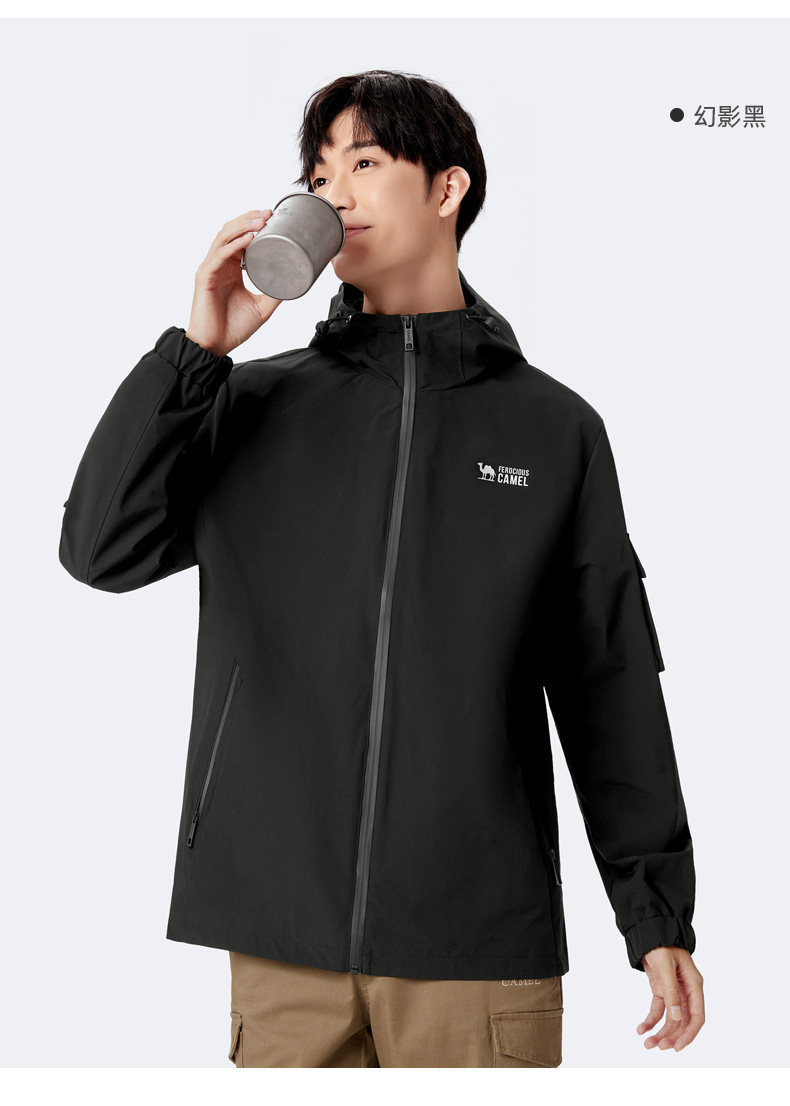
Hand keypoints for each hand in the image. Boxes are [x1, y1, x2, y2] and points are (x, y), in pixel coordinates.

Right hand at [185, 208, 283, 357]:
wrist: (215, 347)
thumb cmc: (233, 327)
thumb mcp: (261, 307)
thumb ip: (275, 293)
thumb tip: (295, 283)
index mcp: (230, 268)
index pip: (239, 237)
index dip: (253, 224)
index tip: (272, 217)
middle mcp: (219, 264)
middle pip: (231, 231)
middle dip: (249, 218)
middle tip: (269, 212)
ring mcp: (210, 269)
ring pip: (224, 238)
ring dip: (243, 226)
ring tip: (261, 220)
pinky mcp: (205, 277)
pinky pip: (219, 255)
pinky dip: (233, 244)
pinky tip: (247, 238)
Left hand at [636, 946, 704, 1051]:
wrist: (649, 931)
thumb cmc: (661, 944)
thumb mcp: (665, 966)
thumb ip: (671, 991)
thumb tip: (676, 1018)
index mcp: (694, 985)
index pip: (697, 1016)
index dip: (689, 1034)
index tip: (677, 1047)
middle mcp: (686, 991)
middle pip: (683, 1021)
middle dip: (672, 1036)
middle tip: (658, 1047)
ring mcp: (674, 992)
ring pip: (671, 1019)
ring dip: (660, 1032)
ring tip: (647, 1043)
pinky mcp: (662, 990)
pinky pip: (658, 1010)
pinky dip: (650, 1020)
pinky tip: (642, 1029)